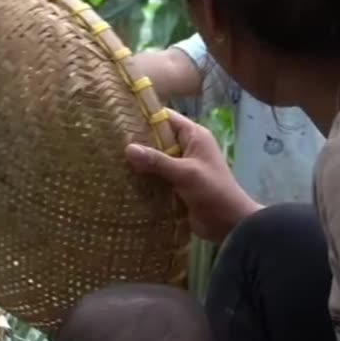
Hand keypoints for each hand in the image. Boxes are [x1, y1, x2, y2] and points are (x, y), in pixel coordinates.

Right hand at [125, 109, 260, 241]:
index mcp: (194, 136)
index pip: (167, 118)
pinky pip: (157, 177)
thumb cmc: (212, 191)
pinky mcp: (176, 185)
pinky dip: (144, 179)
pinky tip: (124, 180)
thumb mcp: (185, 173)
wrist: (228, 223)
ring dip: (139, 163)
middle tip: (111, 142)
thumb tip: (128, 149)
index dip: (146, 117)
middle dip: (138, 142)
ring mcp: (181, 167)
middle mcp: (187, 148)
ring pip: (155, 159)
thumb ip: (157, 161)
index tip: (121, 118)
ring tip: (112, 160)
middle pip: (158, 139)